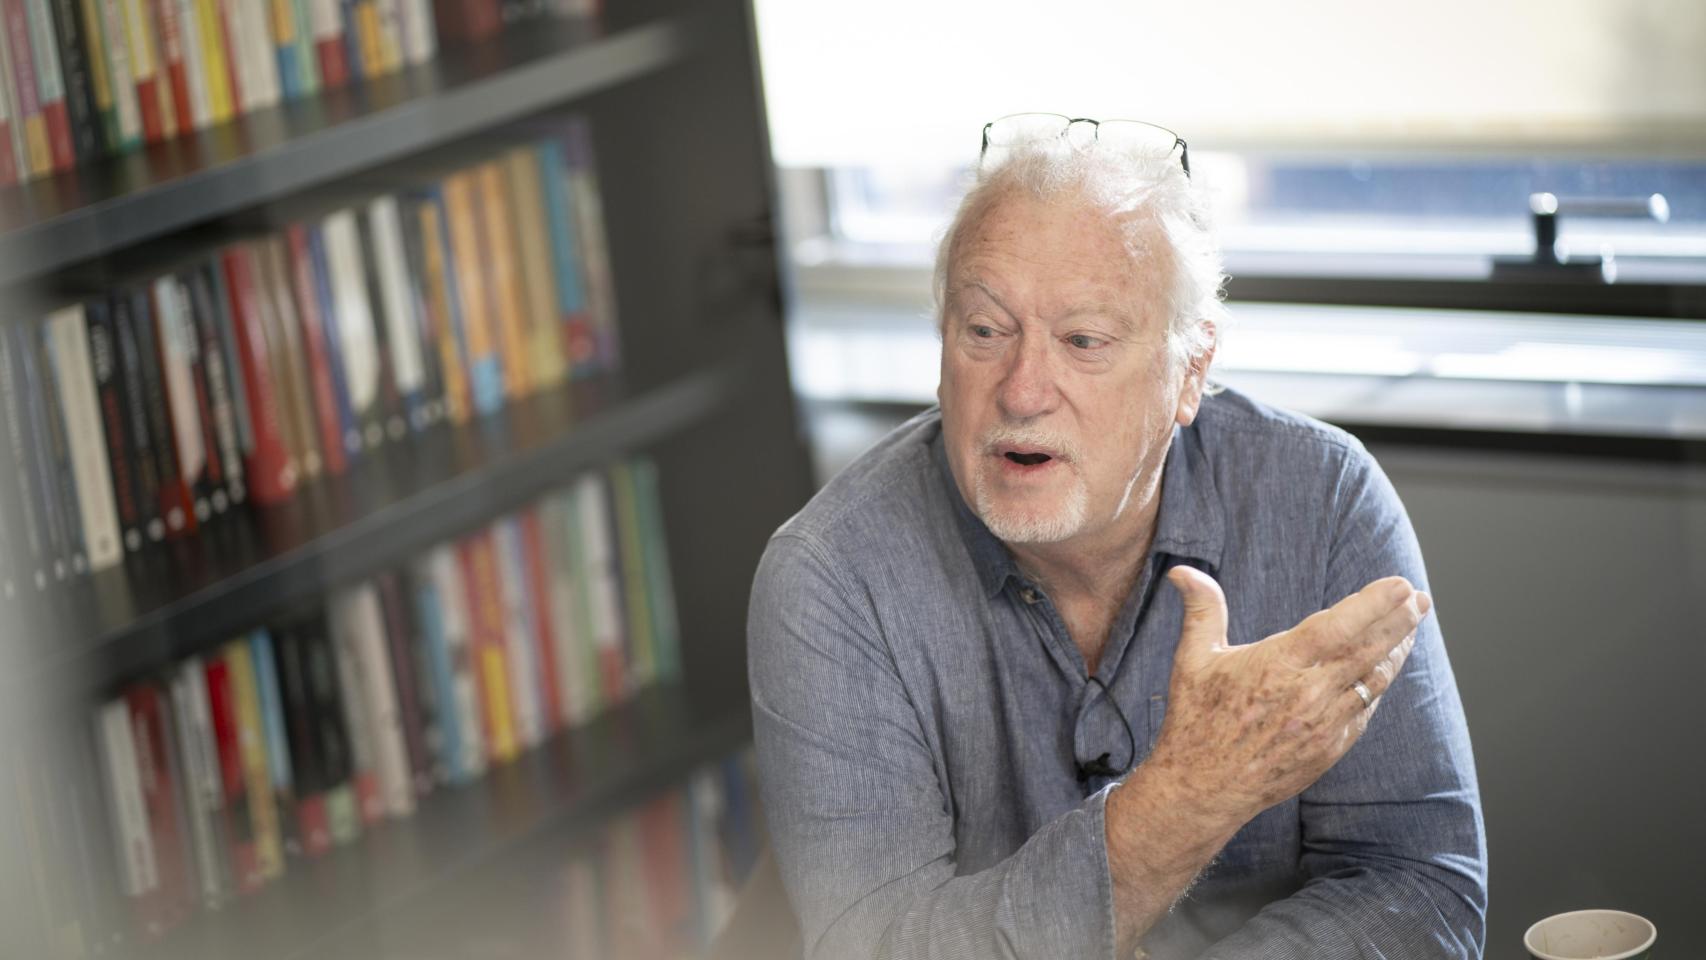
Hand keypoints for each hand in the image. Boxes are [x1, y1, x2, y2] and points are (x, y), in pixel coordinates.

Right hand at [1144, 566, 1429, 830]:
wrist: (1203, 788)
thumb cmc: (1196, 720)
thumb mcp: (1193, 660)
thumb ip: (1202, 609)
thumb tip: (1182, 572)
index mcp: (1279, 665)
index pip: (1340, 625)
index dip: (1375, 604)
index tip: (1400, 585)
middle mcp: (1309, 694)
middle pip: (1369, 650)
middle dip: (1400, 621)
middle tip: (1419, 598)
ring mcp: (1325, 724)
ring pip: (1374, 680)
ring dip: (1396, 651)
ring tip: (1410, 628)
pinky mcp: (1331, 749)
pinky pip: (1365, 710)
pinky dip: (1378, 685)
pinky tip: (1382, 670)